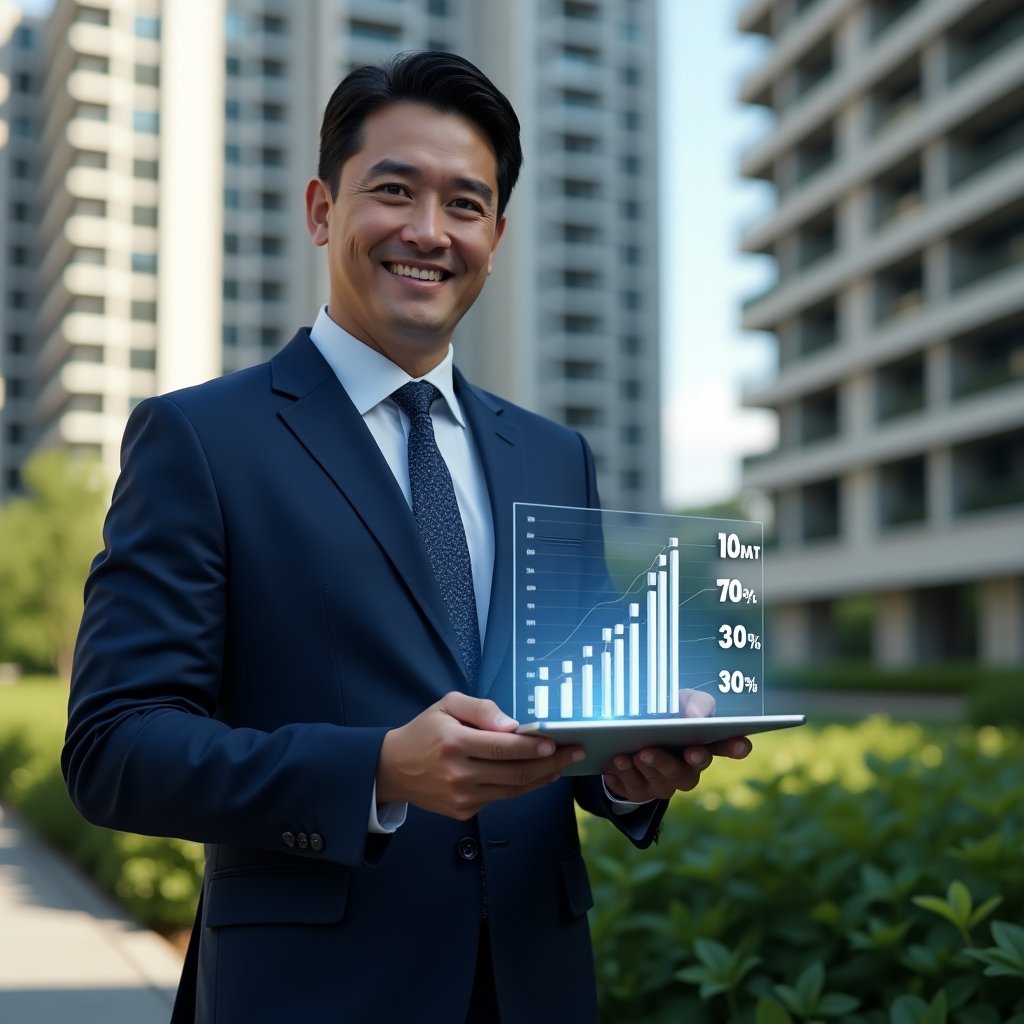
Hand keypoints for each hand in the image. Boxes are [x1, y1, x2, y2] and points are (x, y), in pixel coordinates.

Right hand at [376, 692, 584, 818]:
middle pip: (515, 772)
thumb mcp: (447, 705)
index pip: (502, 747)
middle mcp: (459, 773)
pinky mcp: (464, 811)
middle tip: (575, 752)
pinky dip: (524, 787)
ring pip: (514, 790)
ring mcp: (462, 797)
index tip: (556, 742)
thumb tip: (513, 725)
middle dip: (551, 763)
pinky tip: (538, 776)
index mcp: (454, 742)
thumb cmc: (426, 731)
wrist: (394, 769)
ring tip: (563, 764)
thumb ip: (481, 709)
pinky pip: (502, 798)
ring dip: (543, 777)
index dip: (532, 746)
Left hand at [602, 688, 751, 801]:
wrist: (632, 729)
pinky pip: (632, 789)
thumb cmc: (667, 712)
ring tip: (630, 754)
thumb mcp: (682, 700)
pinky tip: (616, 762)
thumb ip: (695, 704)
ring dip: (643, 768)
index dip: (736, 747)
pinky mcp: (640, 791)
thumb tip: (693, 717)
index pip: (727, 748)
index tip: (740, 743)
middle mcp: (688, 770)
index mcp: (704, 745)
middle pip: (685, 774)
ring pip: (658, 783)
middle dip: (668, 763)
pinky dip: (622, 776)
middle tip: (651, 751)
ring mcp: (664, 783)